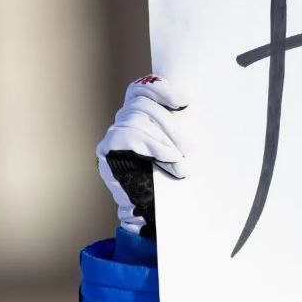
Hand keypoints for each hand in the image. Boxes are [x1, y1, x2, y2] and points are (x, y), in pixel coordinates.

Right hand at [95, 75, 189, 238]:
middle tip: (190, 147)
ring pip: (136, 120)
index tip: (184, 102)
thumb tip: (195, 111)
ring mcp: (113, 135)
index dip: (160, 89)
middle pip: (142, 105)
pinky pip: (129, 137)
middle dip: (170, 124)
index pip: (142, 89)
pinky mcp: (106, 150)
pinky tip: (169, 159)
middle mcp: (123, 121)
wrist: (149, 212)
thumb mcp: (179, 149)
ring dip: (164, 140)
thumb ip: (179, 130)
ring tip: (180, 161)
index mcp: (140, 115)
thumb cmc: (168, 179)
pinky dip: (153, 147)